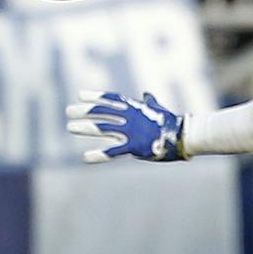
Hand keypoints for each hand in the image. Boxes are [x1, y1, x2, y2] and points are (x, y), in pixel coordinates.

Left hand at [65, 91, 186, 163]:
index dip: (95, 96)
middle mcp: (129, 117)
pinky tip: (85, 158)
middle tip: (68, 111)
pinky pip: (113, 152)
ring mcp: (130, 132)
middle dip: (84, 111)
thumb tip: (147, 95)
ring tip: (70, 127)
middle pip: (101, 112)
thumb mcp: (158, 109)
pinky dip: (99, 155)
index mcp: (134, 108)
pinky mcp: (134, 147)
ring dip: (84, 127)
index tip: (80, 95)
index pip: (110, 99)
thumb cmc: (171, 123)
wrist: (184, 135)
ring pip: (102, 128)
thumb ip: (149, 102)